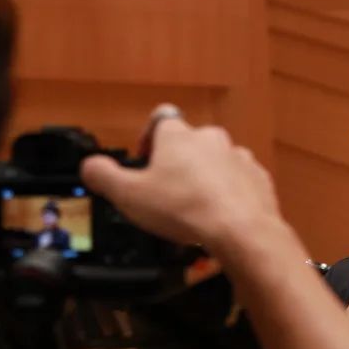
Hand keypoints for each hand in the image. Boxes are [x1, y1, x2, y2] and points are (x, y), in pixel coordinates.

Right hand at [80, 105, 277, 252]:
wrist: (241, 230)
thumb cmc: (186, 209)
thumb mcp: (128, 195)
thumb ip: (103, 176)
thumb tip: (90, 166)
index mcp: (178, 136)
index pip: (160, 119)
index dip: (149, 138)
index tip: (145, 161)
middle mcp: (211, 139)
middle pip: (189, 143)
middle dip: (177, 164)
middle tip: (166, 192)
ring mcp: (239, 158)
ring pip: (216, 163)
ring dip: (204, 179)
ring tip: (193, 209)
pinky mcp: (258, 179)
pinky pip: (239, 182)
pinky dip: (228, 195)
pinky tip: (219, 216)